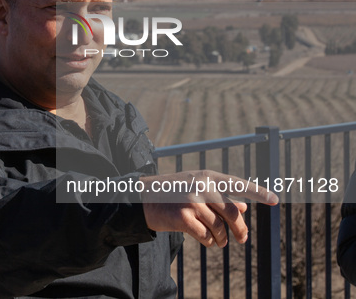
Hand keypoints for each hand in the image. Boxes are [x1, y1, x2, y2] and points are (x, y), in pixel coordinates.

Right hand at [140, 170, 277, 247]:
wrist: (143, 198)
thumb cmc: (172, 193)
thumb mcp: (197, 189)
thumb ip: (220, 195)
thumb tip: (243, 207)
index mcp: (207, 176)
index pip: (238, 184)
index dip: (258, 193)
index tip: (275, 201)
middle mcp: (201, 186)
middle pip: (232, 212)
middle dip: (240, 229)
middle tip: (242, 239)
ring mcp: (191, 201)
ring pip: (219, 227)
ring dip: (222, 239)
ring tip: (220, 242)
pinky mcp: (182, 217)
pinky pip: (205, 236)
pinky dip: (209, 242)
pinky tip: (207, 242)